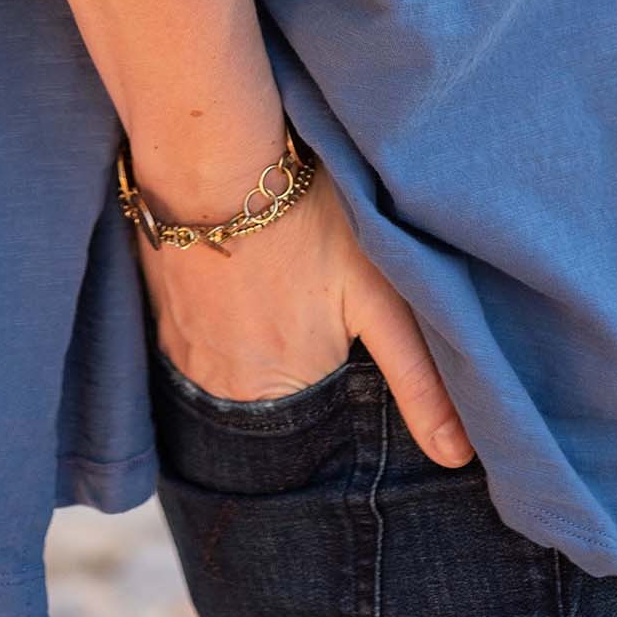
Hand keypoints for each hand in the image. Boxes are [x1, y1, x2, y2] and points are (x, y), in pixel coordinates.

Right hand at [138, 161, 475, 467]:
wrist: (214, 159)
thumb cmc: (306, 220)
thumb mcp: (380, 296)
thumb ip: (419, 380)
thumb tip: (458, 457)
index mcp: (281, 389)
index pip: (316, 425)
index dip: (337, 376)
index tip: (341, 334)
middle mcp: (223, 387)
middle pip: (270, 403)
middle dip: (294, 369)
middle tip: (310, 306)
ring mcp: (183, 352)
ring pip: (228, 378)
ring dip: (251, 352)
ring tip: (275, 297)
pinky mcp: (158, 318)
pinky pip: (193, 350)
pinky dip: (216, 330)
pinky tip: (235, 288)